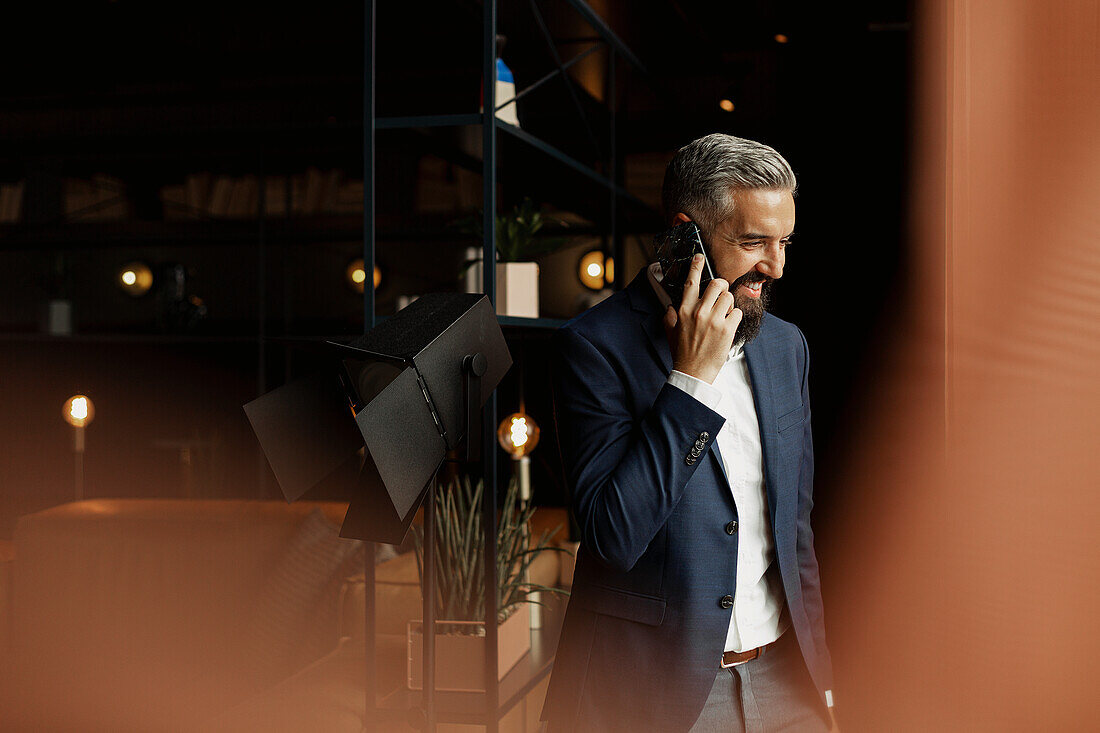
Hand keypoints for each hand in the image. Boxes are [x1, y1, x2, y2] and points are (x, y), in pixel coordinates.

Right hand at [663, 254, 740, 383]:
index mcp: (684, 310)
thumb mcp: (670, 332)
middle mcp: (699, 312)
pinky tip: (728, 326)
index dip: (696, 267)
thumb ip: (670, 316)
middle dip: (721, 286)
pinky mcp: (727, 330)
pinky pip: (738, 312)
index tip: (699, 258)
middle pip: (717, 284)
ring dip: (729, 303)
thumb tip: (670, 306)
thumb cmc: (682, 352)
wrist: (693, 372)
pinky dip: (735, 317)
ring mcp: (714, 320)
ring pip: (729, 297)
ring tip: (724, 314)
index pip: (691, 282)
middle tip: (721, 293)